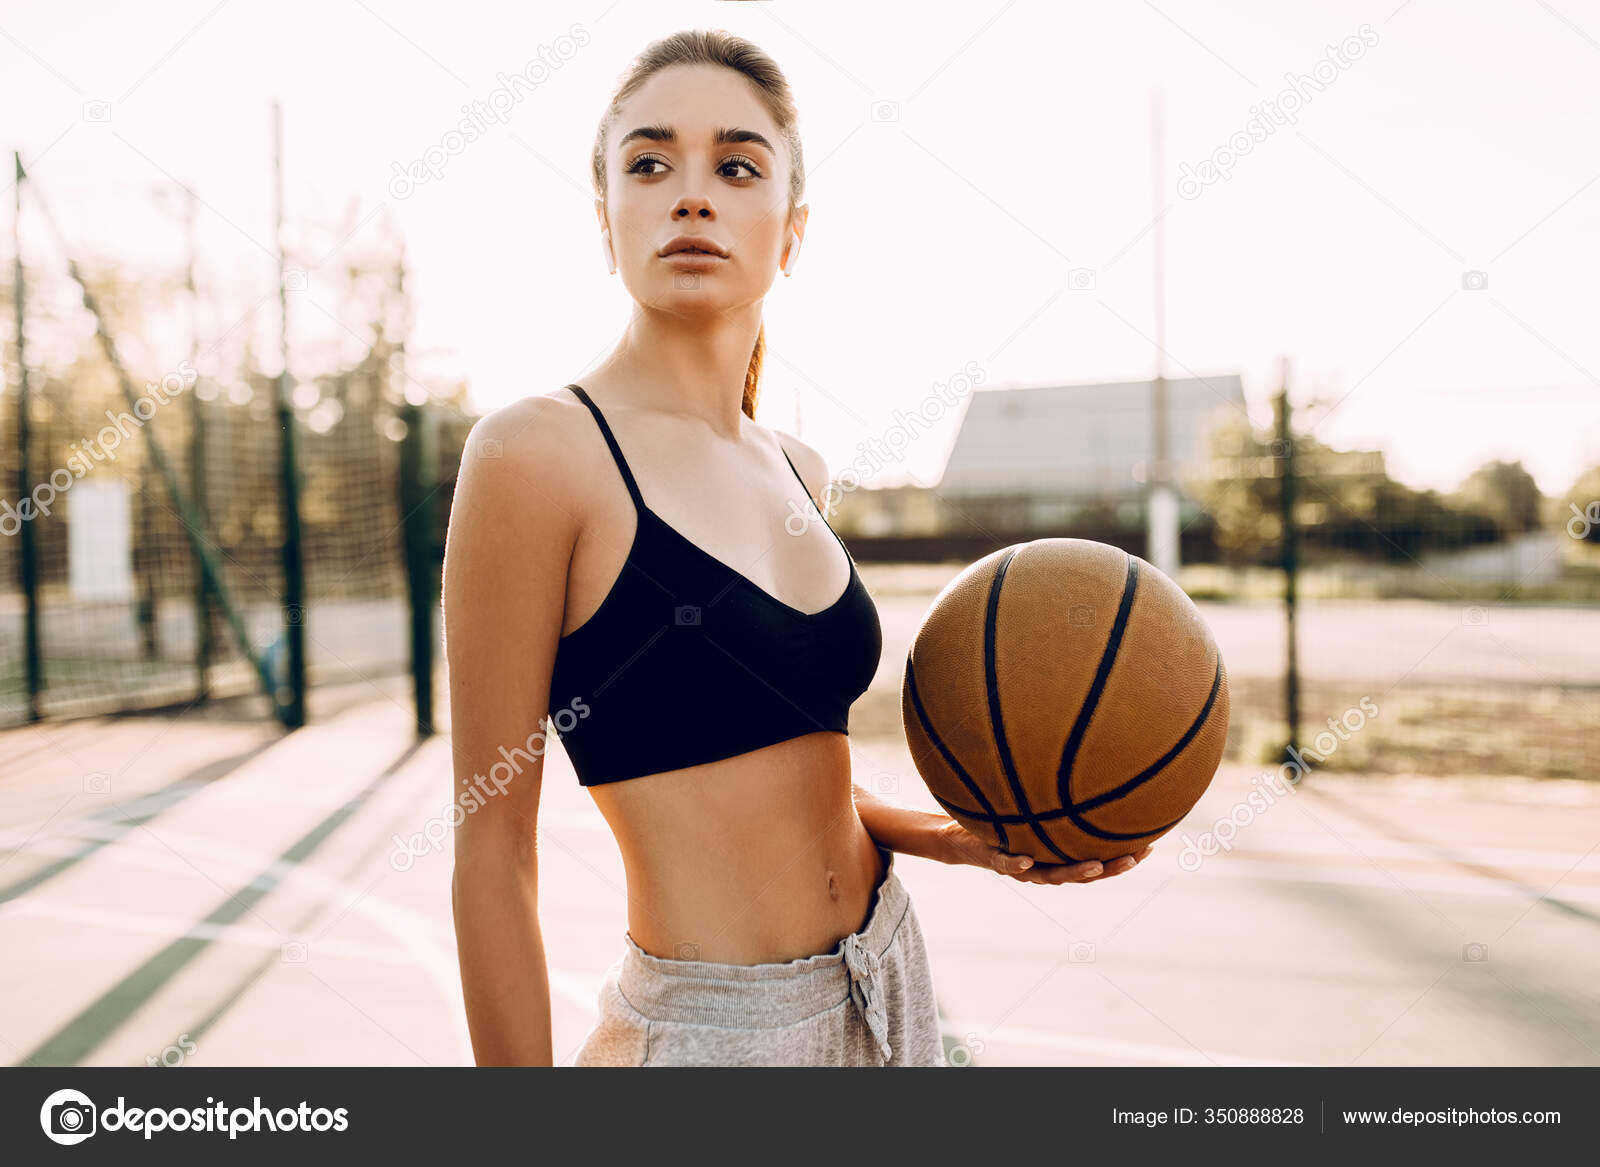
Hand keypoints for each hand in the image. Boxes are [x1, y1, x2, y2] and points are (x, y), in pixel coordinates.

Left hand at [933, 818, 1153, 884]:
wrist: (961, 837)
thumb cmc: (1002, 822)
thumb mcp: (1032, 808)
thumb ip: (1056, 798)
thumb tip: (1084, 766)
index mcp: (1058, 856)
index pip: (1098, 860)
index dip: (1123, 857)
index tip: (1151, 846)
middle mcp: (1044, 865)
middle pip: (1084, 873)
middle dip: (1111, 868)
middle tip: (1134, 857)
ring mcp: (1021, 866)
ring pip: (1052, 875)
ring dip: (1075, 871)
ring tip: (1096, 866)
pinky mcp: (995, 859)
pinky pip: (1007, 864)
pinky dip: (1018, 864)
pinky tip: (1028, 860)